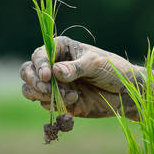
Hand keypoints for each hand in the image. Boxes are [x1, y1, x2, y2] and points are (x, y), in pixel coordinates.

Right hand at [20, 36, 139, 118]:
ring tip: (67, 96)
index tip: (47, 76)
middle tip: (48, 90)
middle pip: (27, 71)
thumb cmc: (114, 70)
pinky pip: (44, 103)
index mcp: (61, 48)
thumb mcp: (96, 65)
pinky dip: (54, 105)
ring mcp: (55, 84)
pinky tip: (75, 101)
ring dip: (42, 94)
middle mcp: (54, 65)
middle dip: (34, 81)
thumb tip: (54, 72)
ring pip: (31, 89)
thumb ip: (75, 68)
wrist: (126, 93)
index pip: (39, 54)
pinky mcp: (59, 100)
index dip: (39, 65)